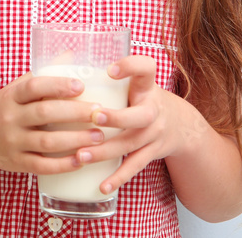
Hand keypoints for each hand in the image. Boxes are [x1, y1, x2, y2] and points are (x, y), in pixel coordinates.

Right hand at [0, 72, 105, 175]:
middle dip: (75, 113)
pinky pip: (42, 166)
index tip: (81, 85)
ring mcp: (13, 142)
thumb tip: (71, 53)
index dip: (57, 85)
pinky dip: (63, 165)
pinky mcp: (17, 163)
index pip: (33, 86)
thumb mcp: (16, 88)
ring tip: (99, 136)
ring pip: (47, 141)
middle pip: (44, 113)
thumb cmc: (3, 108)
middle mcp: (10, 118)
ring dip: (75, 139)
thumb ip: (43, 73)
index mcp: (10, 96)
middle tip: (100, 113)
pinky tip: (81, 161)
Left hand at [74, 55, 199, 194]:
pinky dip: (118, 177)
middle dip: (118, 117)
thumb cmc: (141, 98)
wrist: (181, 125)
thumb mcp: (135, 82)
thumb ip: (106, 74)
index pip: (147, 68)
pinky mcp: (152, 152)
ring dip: (106, 151)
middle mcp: (153, 109)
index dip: (131, 67)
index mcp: (146, 86)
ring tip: (81, 155)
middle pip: (141, 115)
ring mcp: (154, 133)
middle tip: (94, 116)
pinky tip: (101, 185)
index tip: (109, 69)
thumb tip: (61, 57)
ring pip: (131, 143)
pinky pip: (134, 166)